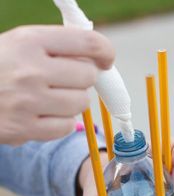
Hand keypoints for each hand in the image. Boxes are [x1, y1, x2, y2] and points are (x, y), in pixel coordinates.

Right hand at [0, 26, 113, 144]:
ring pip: (80, 104)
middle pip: (87, 77)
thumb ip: (55, 47)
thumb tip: (96, 56)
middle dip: (83, 79)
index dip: (105, 51)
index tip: (106, 60)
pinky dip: (61, 123)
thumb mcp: (18, 43)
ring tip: (52, 99)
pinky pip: (65, 127)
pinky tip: (45, 115)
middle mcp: (31, 70)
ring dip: (72, 102)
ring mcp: (28, 102)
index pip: (86, 42)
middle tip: (67, 81)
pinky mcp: (24, 129)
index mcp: (30, 41)